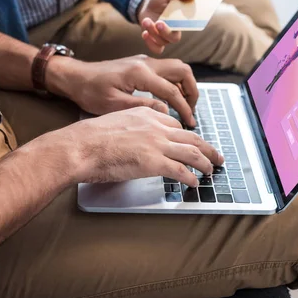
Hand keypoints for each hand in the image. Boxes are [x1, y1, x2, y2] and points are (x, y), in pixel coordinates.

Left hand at [46, 55, 198, 126]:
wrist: (76, 77)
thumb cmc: (90, 92)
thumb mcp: (114, 105)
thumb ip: (143, 107)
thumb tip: (166, 112)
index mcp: (140, 73)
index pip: (172, 91)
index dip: (184, 108)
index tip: (190, 122)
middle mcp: (146, 63)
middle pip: (182, 71)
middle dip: (192, 91)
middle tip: (192, 111)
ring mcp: (144, 61)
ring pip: (177, 68)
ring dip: (185, 85)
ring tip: (185, 106)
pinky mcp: (141, 64)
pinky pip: (166, 70)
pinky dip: (175, 83)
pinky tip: (171, 100)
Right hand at [64, 107, 223, 185]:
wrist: (81, 146)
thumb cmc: (90, 137)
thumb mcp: (115, 120)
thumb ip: (131, 127)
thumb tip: (135, 140)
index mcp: (146, 114)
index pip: (175, 124)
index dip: (187, 136)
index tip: (192, 143)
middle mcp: (156, 127)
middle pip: (191, 137)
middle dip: (207, 148)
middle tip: (216, 156)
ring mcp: (156, 144)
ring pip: (192, 153)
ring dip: (205, 163)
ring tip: (211, 170)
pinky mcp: (153, 162)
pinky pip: (180, 171)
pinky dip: (191, 178)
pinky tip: (194, 183)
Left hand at [137, 0, 194, 53]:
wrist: (146, 5)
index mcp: (181, 21)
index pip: (188, 27)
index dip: (187, 26)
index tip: (180, 20)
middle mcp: (174, 31)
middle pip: (174, 39)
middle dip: (166, 32)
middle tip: (159, 22)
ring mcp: (164, 37)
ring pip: (161, 42)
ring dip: (153, 32)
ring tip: (146, 20)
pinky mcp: (154, 40)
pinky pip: (155, 49)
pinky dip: (150, 43)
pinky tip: (144, 33)